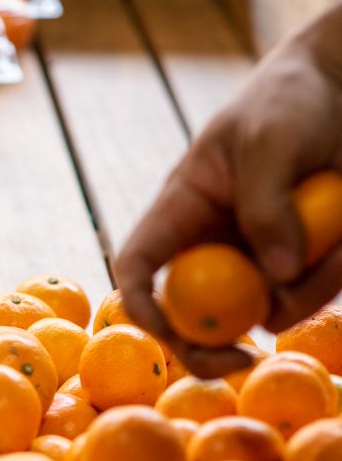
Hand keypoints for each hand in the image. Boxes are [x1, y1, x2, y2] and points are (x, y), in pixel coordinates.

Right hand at [114, 3, 341, 376]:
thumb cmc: (288, 101)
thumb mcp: (270, 141)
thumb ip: (266, 204)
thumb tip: (275, 275)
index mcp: (182, 211)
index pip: (138, 267)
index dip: (139, 305)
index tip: (170, 333)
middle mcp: (214, 244)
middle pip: (195, 315)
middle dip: (213, 345)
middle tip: (246, 359)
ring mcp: (259, 258)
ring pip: (269, 308)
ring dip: (308, 286)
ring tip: (337, 221)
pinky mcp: (302, 264)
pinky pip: (315, 293)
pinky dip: (336, 273)